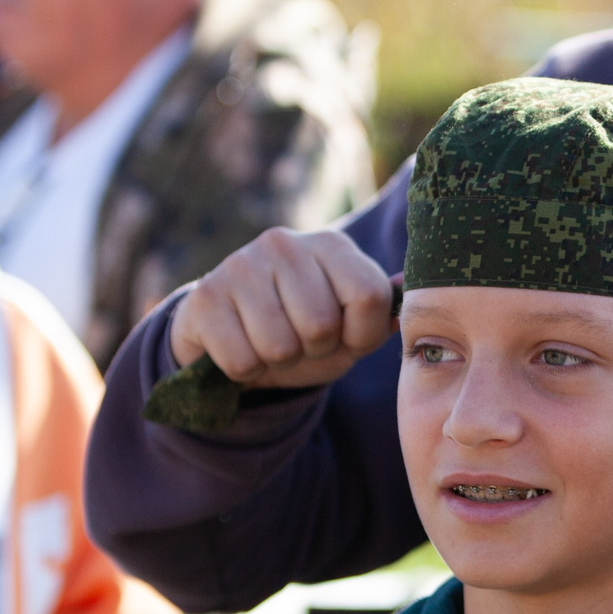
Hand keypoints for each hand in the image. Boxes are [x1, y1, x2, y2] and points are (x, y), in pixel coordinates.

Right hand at [170, 226, 395, 390]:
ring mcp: (240, 265)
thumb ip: (383, 311)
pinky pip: (241, 360)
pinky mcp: (204, 296)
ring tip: (271, 343)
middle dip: (315, 351)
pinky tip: (240, 346)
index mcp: (332, 245)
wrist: (231, 338)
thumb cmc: (302, 333)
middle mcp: (286, 243)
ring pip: (279, 346)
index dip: (362, 335)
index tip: (346, 338)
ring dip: (278, 362)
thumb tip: (408, 286)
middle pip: (321, 325)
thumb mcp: (350, 327)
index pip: (370, 296)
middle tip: (300, 342)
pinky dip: (245, 370)